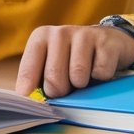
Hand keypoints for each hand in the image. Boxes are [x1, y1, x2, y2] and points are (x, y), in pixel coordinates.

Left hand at [15, 25, 133, 98]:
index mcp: (41, 37)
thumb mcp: (50, 64)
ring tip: (83, 76)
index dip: (29, 90)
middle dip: (60, 92)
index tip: (32, 101)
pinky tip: (99, 68)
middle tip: (65, 88)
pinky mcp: (106, 42)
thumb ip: (36, 80)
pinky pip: (100, 74)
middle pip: (53, 78)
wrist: (107, 41)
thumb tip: (27, 98)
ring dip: (82, 85)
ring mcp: (84, 35)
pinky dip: (101, 78)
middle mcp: (60, 33)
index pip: (28, 70)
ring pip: (77, 77)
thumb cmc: (71, 59)